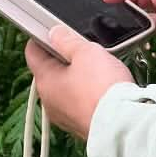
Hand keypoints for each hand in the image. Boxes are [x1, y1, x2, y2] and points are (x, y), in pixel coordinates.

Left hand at [24, 24, 134, 140]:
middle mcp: (49, 101)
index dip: (43, 37)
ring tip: (98, 71)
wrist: (123, 124)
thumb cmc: (102, 89)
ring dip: (78, 78)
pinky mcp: (81, 125)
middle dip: (65, 59)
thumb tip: (55, 33)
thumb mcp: (85, 52)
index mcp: (44, 81)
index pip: (32, 52)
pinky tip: (103, 89)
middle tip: (84, 51)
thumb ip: (67, 40)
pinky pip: (80, 103)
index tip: (55, 31)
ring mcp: (64, 116)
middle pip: (50, 71)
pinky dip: (88, 94)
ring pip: (66, 89)